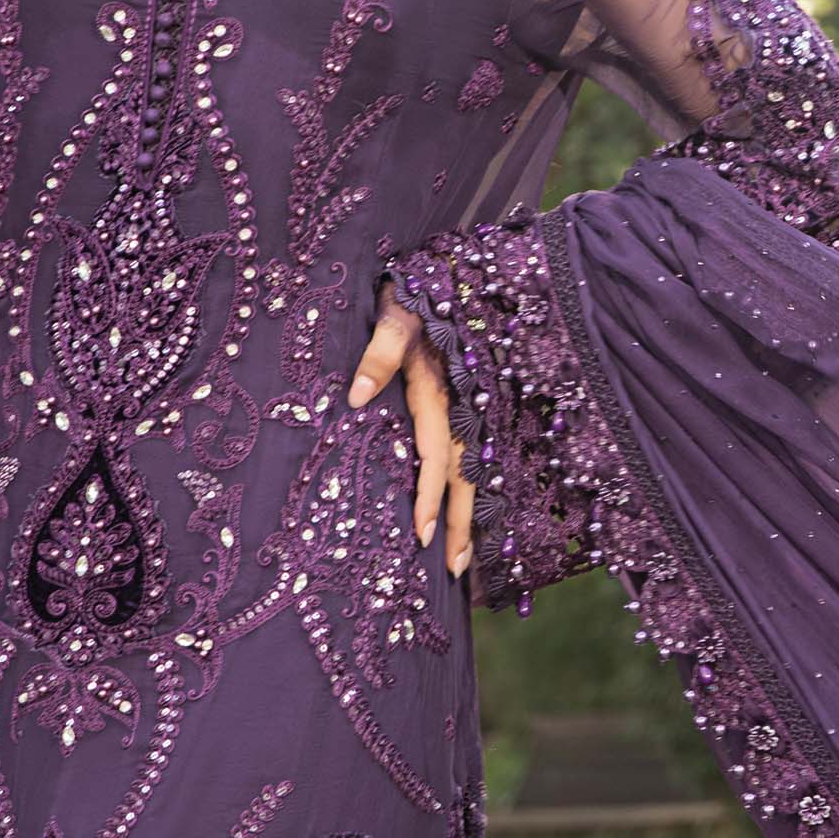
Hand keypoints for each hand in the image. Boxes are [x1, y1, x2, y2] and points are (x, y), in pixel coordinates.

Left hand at [347, 273, 475, 577]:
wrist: (456, 267)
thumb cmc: (411, 291)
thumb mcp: (392, 313)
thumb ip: (378, 352)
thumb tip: (356, 397)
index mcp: (438, 387)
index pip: (436, 454)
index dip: (431, 496)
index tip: (422, 537)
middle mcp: (462, 401)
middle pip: (463, 474)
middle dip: (458, 522)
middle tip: (450, 570)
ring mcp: (474, 403)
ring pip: (477, 468)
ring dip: (472, 515)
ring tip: (464, 562)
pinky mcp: (478, 400)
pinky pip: (482, 453)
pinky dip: (480, 489)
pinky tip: (477, 519)